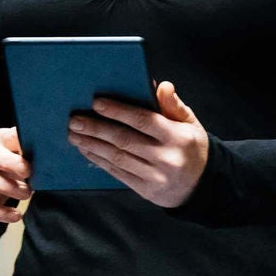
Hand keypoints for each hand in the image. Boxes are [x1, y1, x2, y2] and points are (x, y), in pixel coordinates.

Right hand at [0, 127, 30, 225]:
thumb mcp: (17, 152)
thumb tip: (55, 150)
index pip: (8, 136)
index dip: (20, 142)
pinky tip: (16, 215)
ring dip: (8, 188)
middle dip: (11, 164)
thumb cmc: (6, 164)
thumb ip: (31, 149)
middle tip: (29, 172)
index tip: (37, 151)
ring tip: (27, 194)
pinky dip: (0, 212)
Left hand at [68, 82, 208, 207]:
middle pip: (125, 140)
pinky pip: (117, 173)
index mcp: (178, 137)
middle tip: (75, 120)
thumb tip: (161, 85)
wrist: (202, 185)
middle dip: (96, 129)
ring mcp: (155, 176)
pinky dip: (99, 160)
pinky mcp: (145, 190)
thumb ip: (173, 105)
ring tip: (74, 134)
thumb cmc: (190, 146)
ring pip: (117, 158)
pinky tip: (86, 149)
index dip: (119, 112)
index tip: (96, 103)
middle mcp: (166, 158)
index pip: (144, 121)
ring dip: (92, 145)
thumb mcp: (190, 123)